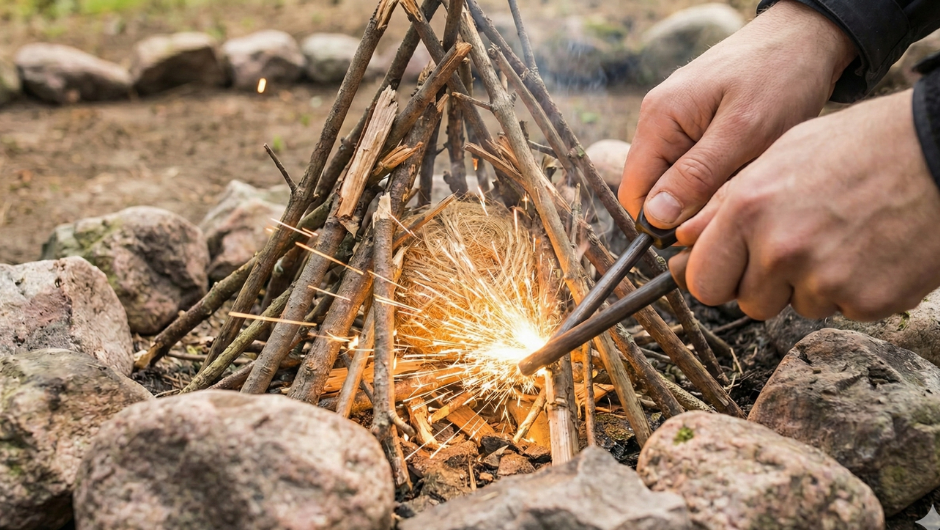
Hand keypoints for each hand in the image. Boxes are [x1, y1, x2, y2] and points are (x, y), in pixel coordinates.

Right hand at [619, 0, 855, 227]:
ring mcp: (677, 122)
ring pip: (680, 182)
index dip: (662, 221)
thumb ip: (696, 177)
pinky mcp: (697, 125)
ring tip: (748, 176)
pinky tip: (749, 165)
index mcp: (658, 120)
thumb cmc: (781, 77)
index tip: (705, 228)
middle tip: (737, 199)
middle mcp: (658, 121)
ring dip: (710, 192)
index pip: (635, 192)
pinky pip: (697, 167)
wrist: (809, 37)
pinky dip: (722, 176)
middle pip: (656, 190)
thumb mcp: (743, 133)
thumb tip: (654, 218)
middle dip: (692, 206)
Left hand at [671, 89, 939, 321]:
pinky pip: (840, 310)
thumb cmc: (856, 147)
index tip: (726, 270)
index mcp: (748, 211)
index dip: (714, 277)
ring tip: (839, 237)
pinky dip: (851, 289)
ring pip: (794, 307)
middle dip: (760, 284)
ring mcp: (825, 280)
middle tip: (792, 249)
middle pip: (745, 302)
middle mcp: (780, 250)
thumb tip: (680, 244)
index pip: (702, 281)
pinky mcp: (868, 301)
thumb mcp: (777, 157)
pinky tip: (869, 249)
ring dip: (807, 285)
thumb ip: (722, 206)